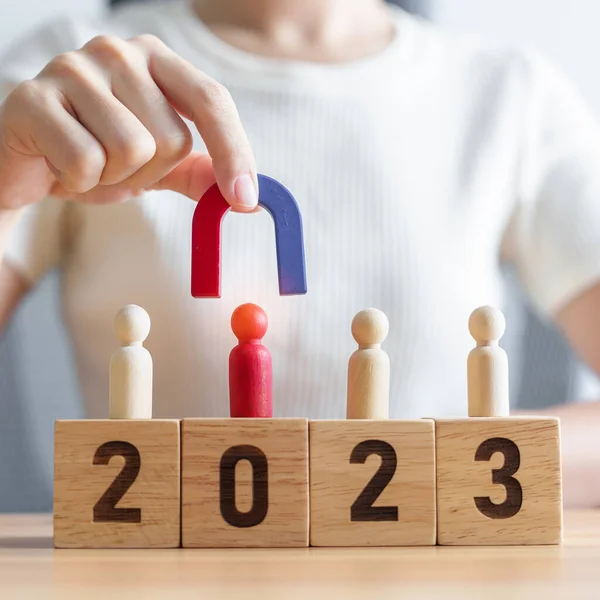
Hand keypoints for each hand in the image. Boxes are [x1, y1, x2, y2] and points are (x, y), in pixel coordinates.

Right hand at [0, 34, 257, 209]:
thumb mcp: (158, 166)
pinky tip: (60, 166)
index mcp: (156, 59)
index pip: (212, 100)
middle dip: (150, 172)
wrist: (27, 164)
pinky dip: (79, 181)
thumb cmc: (97, 156)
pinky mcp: (33, 97)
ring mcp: (73, 68)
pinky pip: (86, 161)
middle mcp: (118, 51)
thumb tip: (246, 194)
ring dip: (115, 177)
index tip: (246, 200)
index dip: (234, 152)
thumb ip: (200, 171)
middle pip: (172, 138)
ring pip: (132, 149)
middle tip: (117, 166)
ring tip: (89, 163)